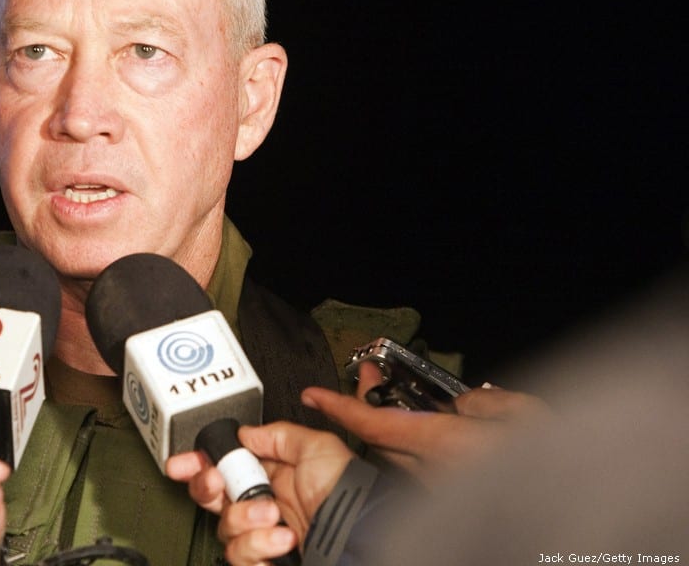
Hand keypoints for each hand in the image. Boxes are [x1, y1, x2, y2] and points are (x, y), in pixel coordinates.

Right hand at [167, 422, 354, 565]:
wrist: (365, 536)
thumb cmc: (349, 495)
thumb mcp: (319, 447)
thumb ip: (279, 435)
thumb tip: (246, 433)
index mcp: (271, 476)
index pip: (223, 468)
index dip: (199, 465)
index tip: (183, 464)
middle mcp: (263, 506)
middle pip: (212, 498)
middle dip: (207, 487)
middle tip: (218, 483)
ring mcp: (263, 537)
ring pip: (224, 529)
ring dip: (246, 521)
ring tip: (276, 518)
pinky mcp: (266, 562)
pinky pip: (240, 559)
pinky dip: (257, 548)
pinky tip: (281, 542)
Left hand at [302, 361, 551, 483]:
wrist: (579, 514)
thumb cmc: (561, 465)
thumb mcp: (524, 415)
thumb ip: (483, 402)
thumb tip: (460, 404)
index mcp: (445, 446)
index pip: (373, 426)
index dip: (339, 408)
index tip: (312, 395)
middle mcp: (436, 475)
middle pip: (382, 440)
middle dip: (368, 407)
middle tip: (370, 377)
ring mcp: (443, 494)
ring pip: (404, 457)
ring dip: (393, 429)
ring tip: (395, 397)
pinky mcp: (453, 504)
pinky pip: (425, 473)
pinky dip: (419, 450)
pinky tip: (435, 434)